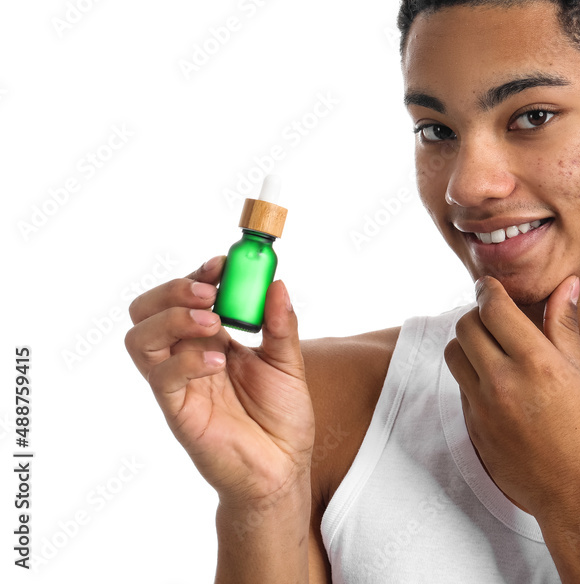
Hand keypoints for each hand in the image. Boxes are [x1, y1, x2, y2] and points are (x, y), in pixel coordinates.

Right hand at [124, 256, 314, 506]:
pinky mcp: (177, 410)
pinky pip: (161, 377)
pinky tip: (218, 362)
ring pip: (140, 339)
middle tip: (210, 290)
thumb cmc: (282, 417)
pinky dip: (187, 360)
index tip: (224, 263)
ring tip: (213, 322)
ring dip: (173, 318)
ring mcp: (178, 383)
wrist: (283, 467)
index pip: (187, 296)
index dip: (200, 274)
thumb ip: (281, 323)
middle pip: (148, 310)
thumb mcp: (289, 361)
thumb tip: (276, 282)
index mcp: (212, 339)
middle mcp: (187, 356)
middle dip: (174, 289)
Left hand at [443, 275, 579, 518]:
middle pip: (465, 326)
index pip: (493, 308)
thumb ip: (565, 325)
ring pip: (453, 354)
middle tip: (494, 317)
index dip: (488, 289)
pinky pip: (459, 387)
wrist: (576, 493)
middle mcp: (504, 382)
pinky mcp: (473, 427)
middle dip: (477, 314)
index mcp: (536, 363)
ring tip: (491, 347)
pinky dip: (471, 375)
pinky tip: (496, 382)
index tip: (490, 286)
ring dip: (467, 343)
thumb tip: (565, 284)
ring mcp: (483, 407)